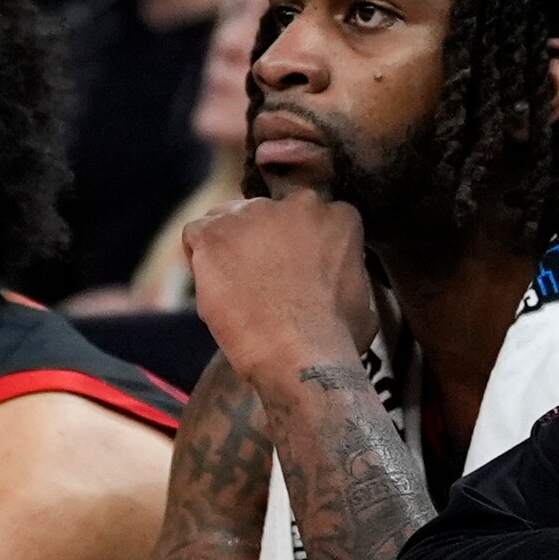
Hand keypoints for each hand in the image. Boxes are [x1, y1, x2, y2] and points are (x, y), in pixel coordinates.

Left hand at [184, 190, 372, 387]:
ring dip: (229, 247)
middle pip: (267, 212)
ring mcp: (253, 214)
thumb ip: (349, 275)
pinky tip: (212, 288)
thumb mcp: (362, 300)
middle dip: (261, 241)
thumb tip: (344, 284)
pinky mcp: (215, 233)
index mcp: (337, 215)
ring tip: (234, 288)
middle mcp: (297, 203)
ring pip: (228, 219)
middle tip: (260, 281)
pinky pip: (196, 235)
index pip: (308, 217)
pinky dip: (198, 259)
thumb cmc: (336, 339)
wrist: (299, 356)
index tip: (291, 270)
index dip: (296, 245)